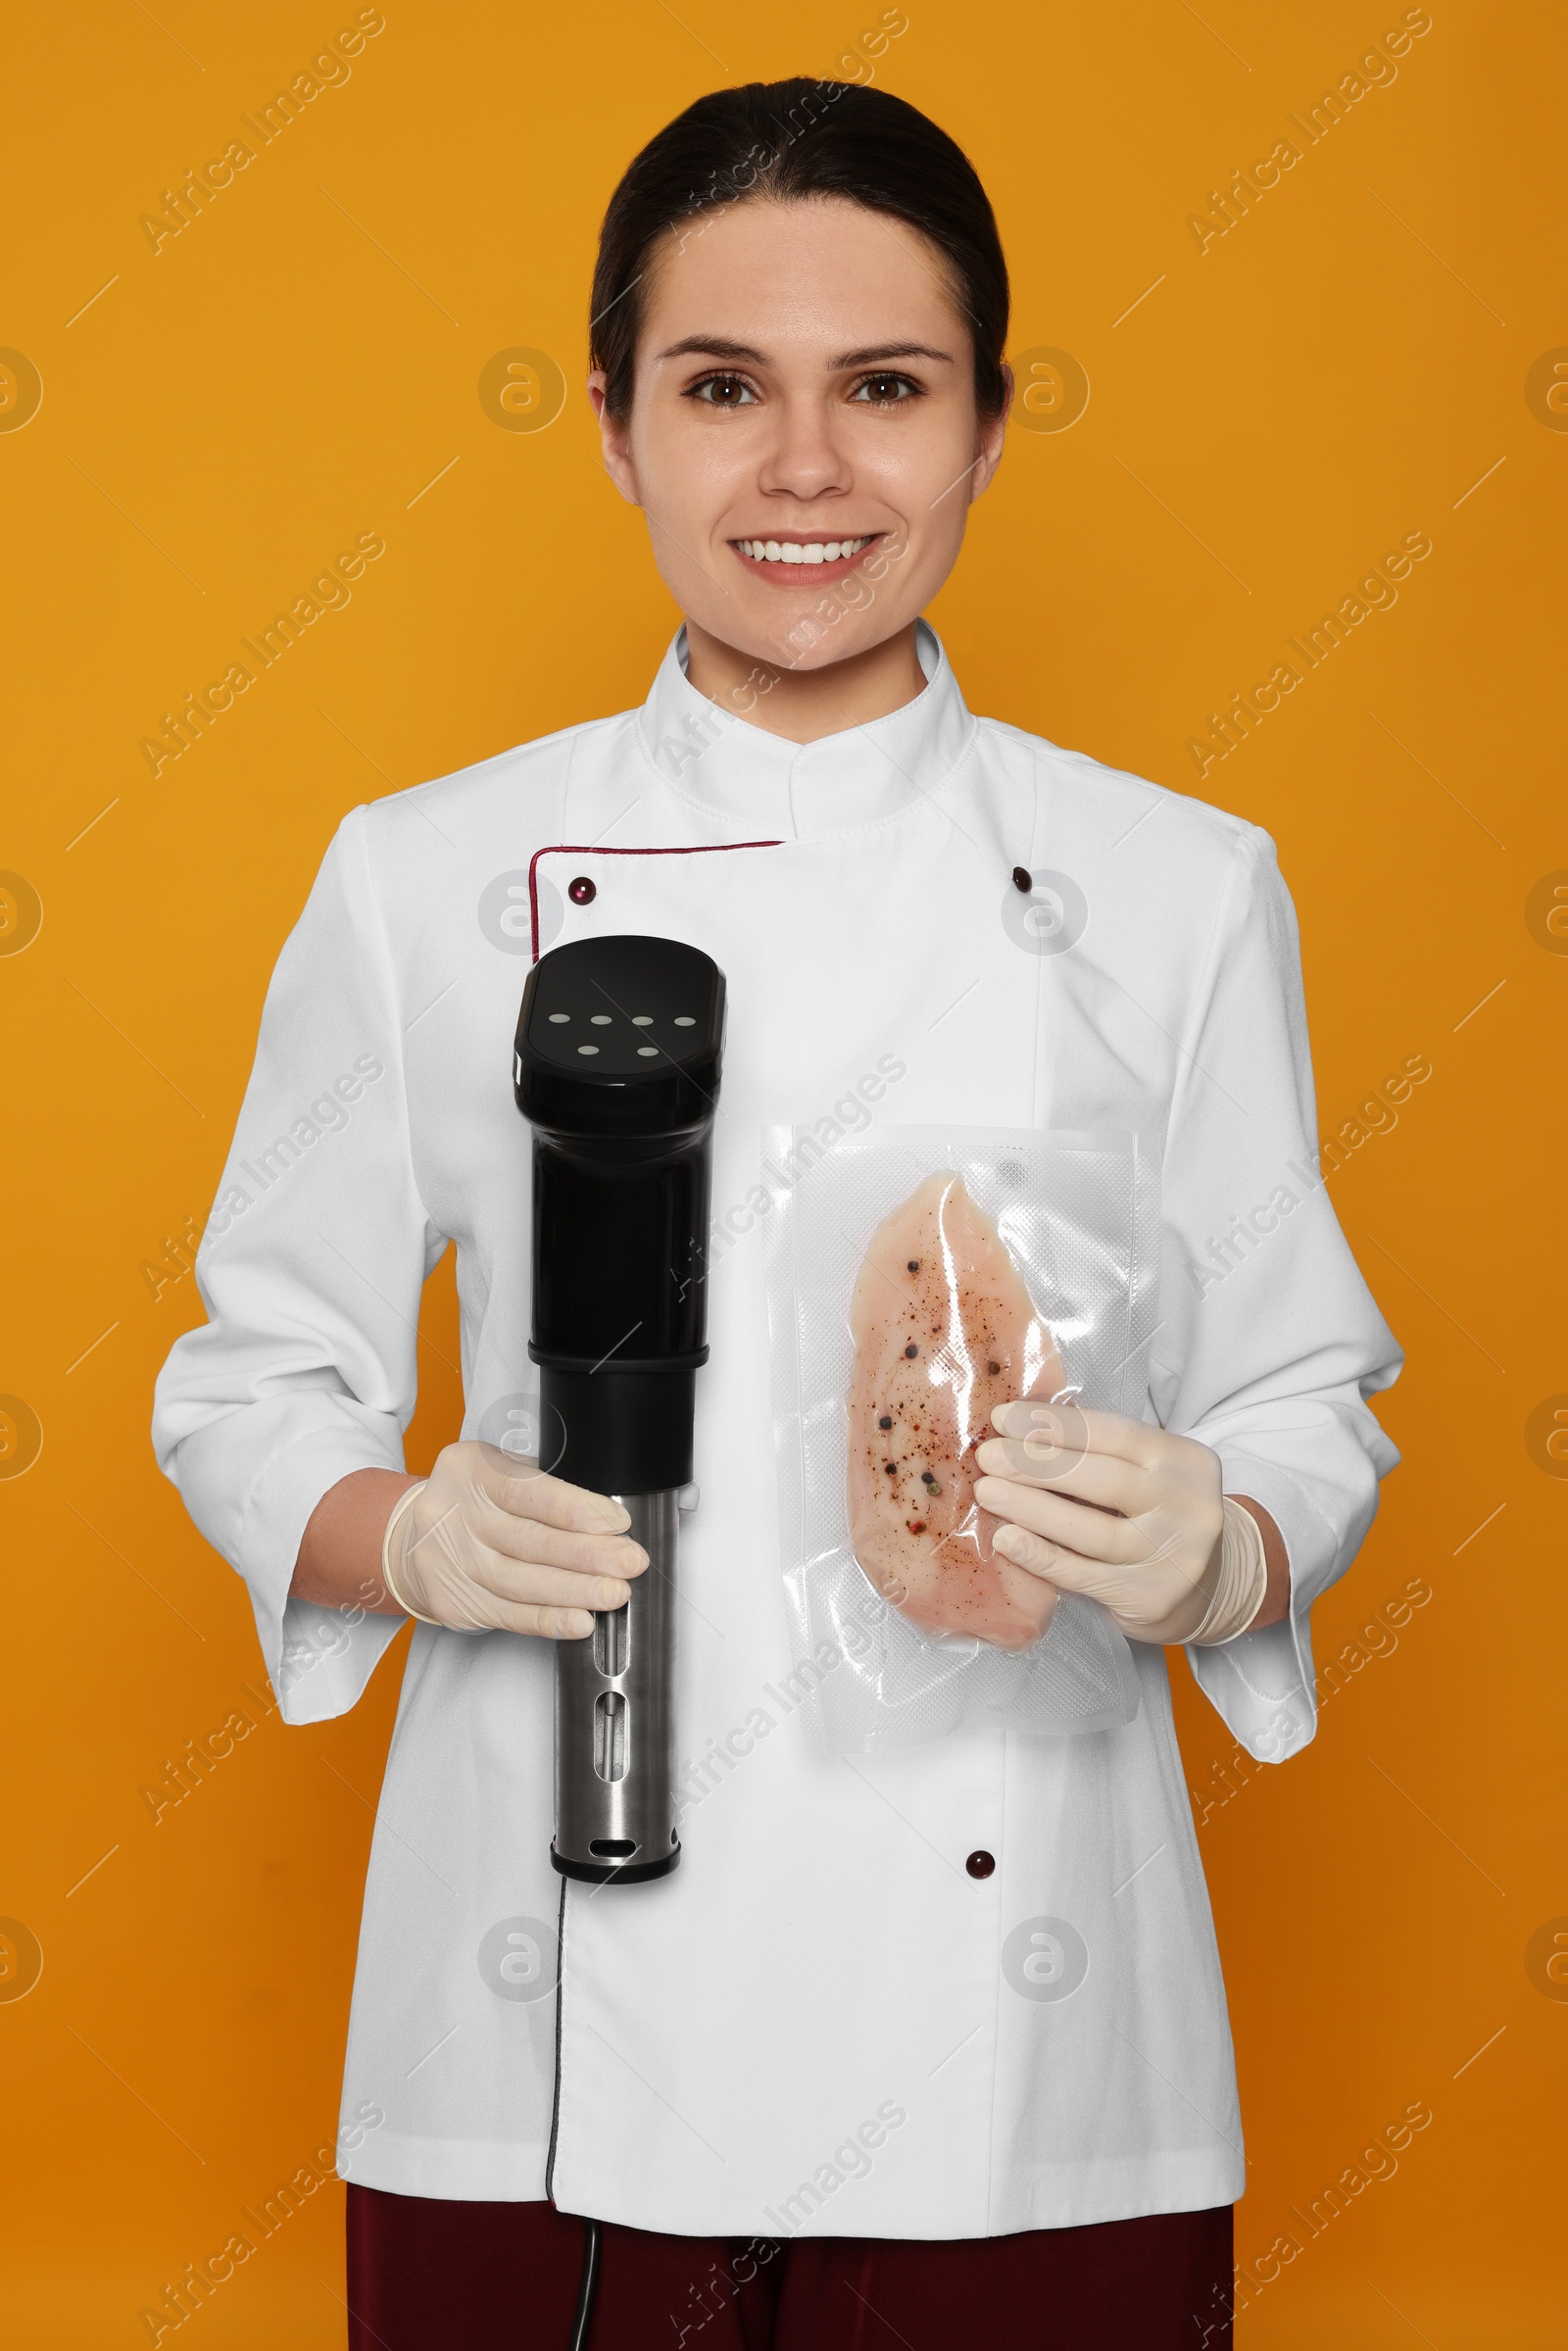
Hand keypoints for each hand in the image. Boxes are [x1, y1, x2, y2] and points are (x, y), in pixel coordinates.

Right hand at [381, 1440, 646, 1637]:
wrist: (408, 1539)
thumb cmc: (470, 1501)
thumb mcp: (496, 1470)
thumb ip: (541, 1485)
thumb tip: (603, 1517)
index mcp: (469, 1469)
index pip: (528, 1491)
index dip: (576, 1510)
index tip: (616, 1522)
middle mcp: (453, 1514)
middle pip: (529, 1540)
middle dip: (588, 1554)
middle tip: (629, 1561)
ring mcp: (449, 1562)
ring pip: (520, 1582)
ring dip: (575, 1590)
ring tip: (613, 1593)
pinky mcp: (452, 1601)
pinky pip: (508, 1614)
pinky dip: (548, 1620)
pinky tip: (579, 1620)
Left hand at [973, 1402, 1225, 1644]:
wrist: (1209, 1587)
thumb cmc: (1158, 1516)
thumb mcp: (1148, 1474)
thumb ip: (1101, 1453)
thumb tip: (1020, 1429)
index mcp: (1184, 1459)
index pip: (1113, 1433)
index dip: (1054, 1424)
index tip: (1003, 1419)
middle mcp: (1188, 1504)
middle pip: (1101, 1479)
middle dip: (1035, 1465)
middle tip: (987, 1457)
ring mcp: (1175, 1555)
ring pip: (1091, 1529)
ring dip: (1031, 1508)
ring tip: (988, 1492)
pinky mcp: (1152, 1597)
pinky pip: (1085, 1574)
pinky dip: (1042, 1556)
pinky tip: (1008, 1539)